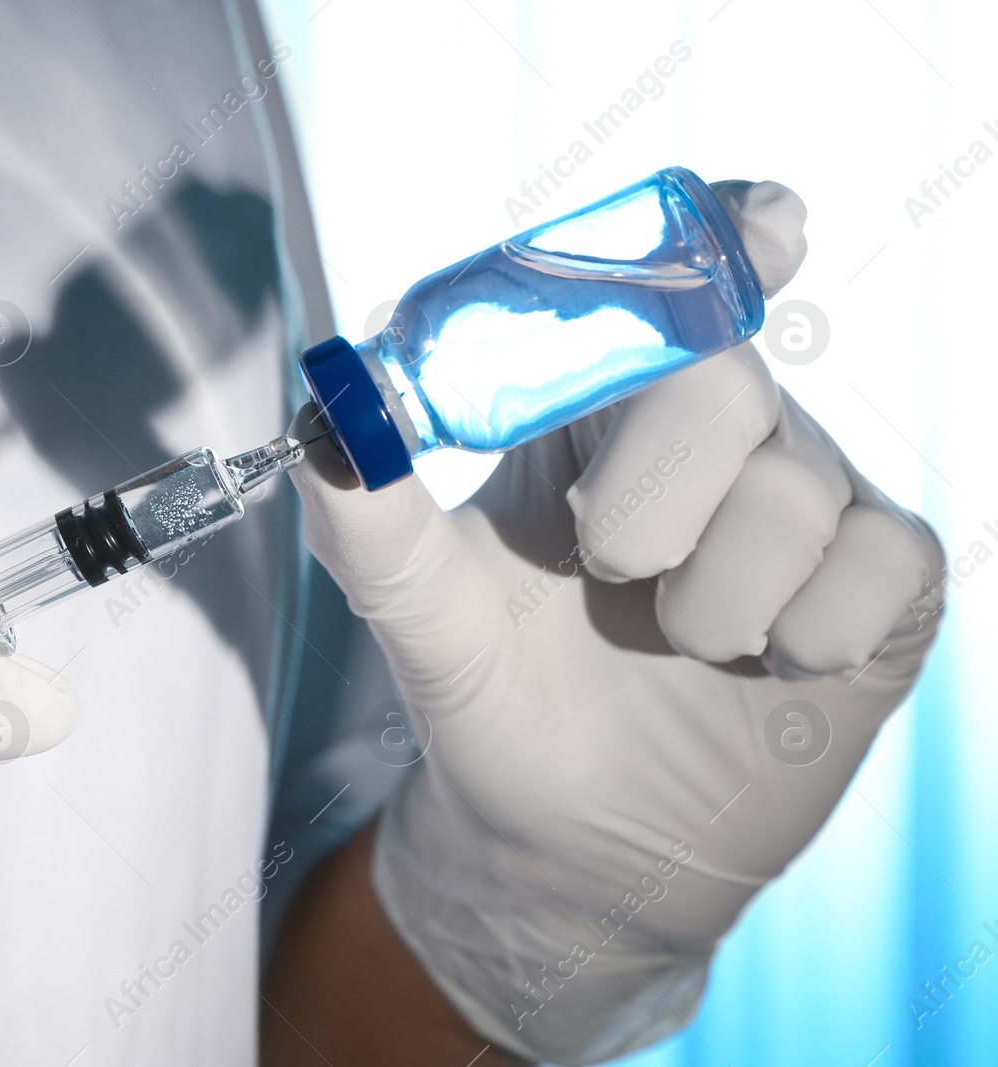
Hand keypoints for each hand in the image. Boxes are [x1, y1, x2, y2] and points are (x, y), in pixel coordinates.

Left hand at [286, 183, 943, 1063]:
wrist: (568, 843)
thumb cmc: (494, 701)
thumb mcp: (416, 611)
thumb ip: (365, 510)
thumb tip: (329, 407)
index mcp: (601, 409)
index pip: (674, 287)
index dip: (724, 237)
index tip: (762, 231)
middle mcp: (712, 434)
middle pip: (724, 385)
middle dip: (650, 497)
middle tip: (612, 568)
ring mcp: (802, 505)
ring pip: (798, 491)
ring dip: (711, 600)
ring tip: (672, 642)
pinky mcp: (877, 587)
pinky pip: (884, 564)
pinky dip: (811, 631)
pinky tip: (766, 665)